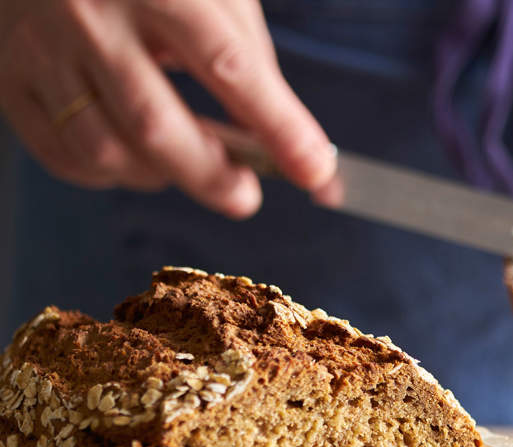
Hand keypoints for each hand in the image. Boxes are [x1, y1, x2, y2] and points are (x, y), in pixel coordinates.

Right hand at [0, 0, 336, 217]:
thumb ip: (245, 52)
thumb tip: (289, 140)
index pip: (228, 66)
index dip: (279, 127)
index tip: (317, 173)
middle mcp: (89, 12)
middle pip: (156, 125)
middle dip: (212, 177)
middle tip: (246, 197)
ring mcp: (39, 47)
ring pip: (107, 151)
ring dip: (160, 176)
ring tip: (186, 161)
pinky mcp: (7, 77)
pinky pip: (65, 157)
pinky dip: (111, 174)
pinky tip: (135, 155)